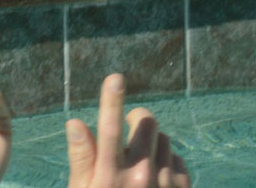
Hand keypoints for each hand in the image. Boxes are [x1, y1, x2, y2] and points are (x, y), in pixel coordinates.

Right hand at [67, 74, 189, 187]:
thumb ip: (81, 159)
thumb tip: (75, 122)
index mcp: (109, 177)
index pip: (110, 128)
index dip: (112, 100)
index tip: (115, 78)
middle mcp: (140, 177)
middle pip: (146, 123)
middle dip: (137, 118)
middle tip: (129, 125)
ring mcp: (165, 185)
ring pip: (165, 140)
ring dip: (153, 142)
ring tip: (140, 158)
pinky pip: (179, 160)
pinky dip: (168, 161)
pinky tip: (156, 175)